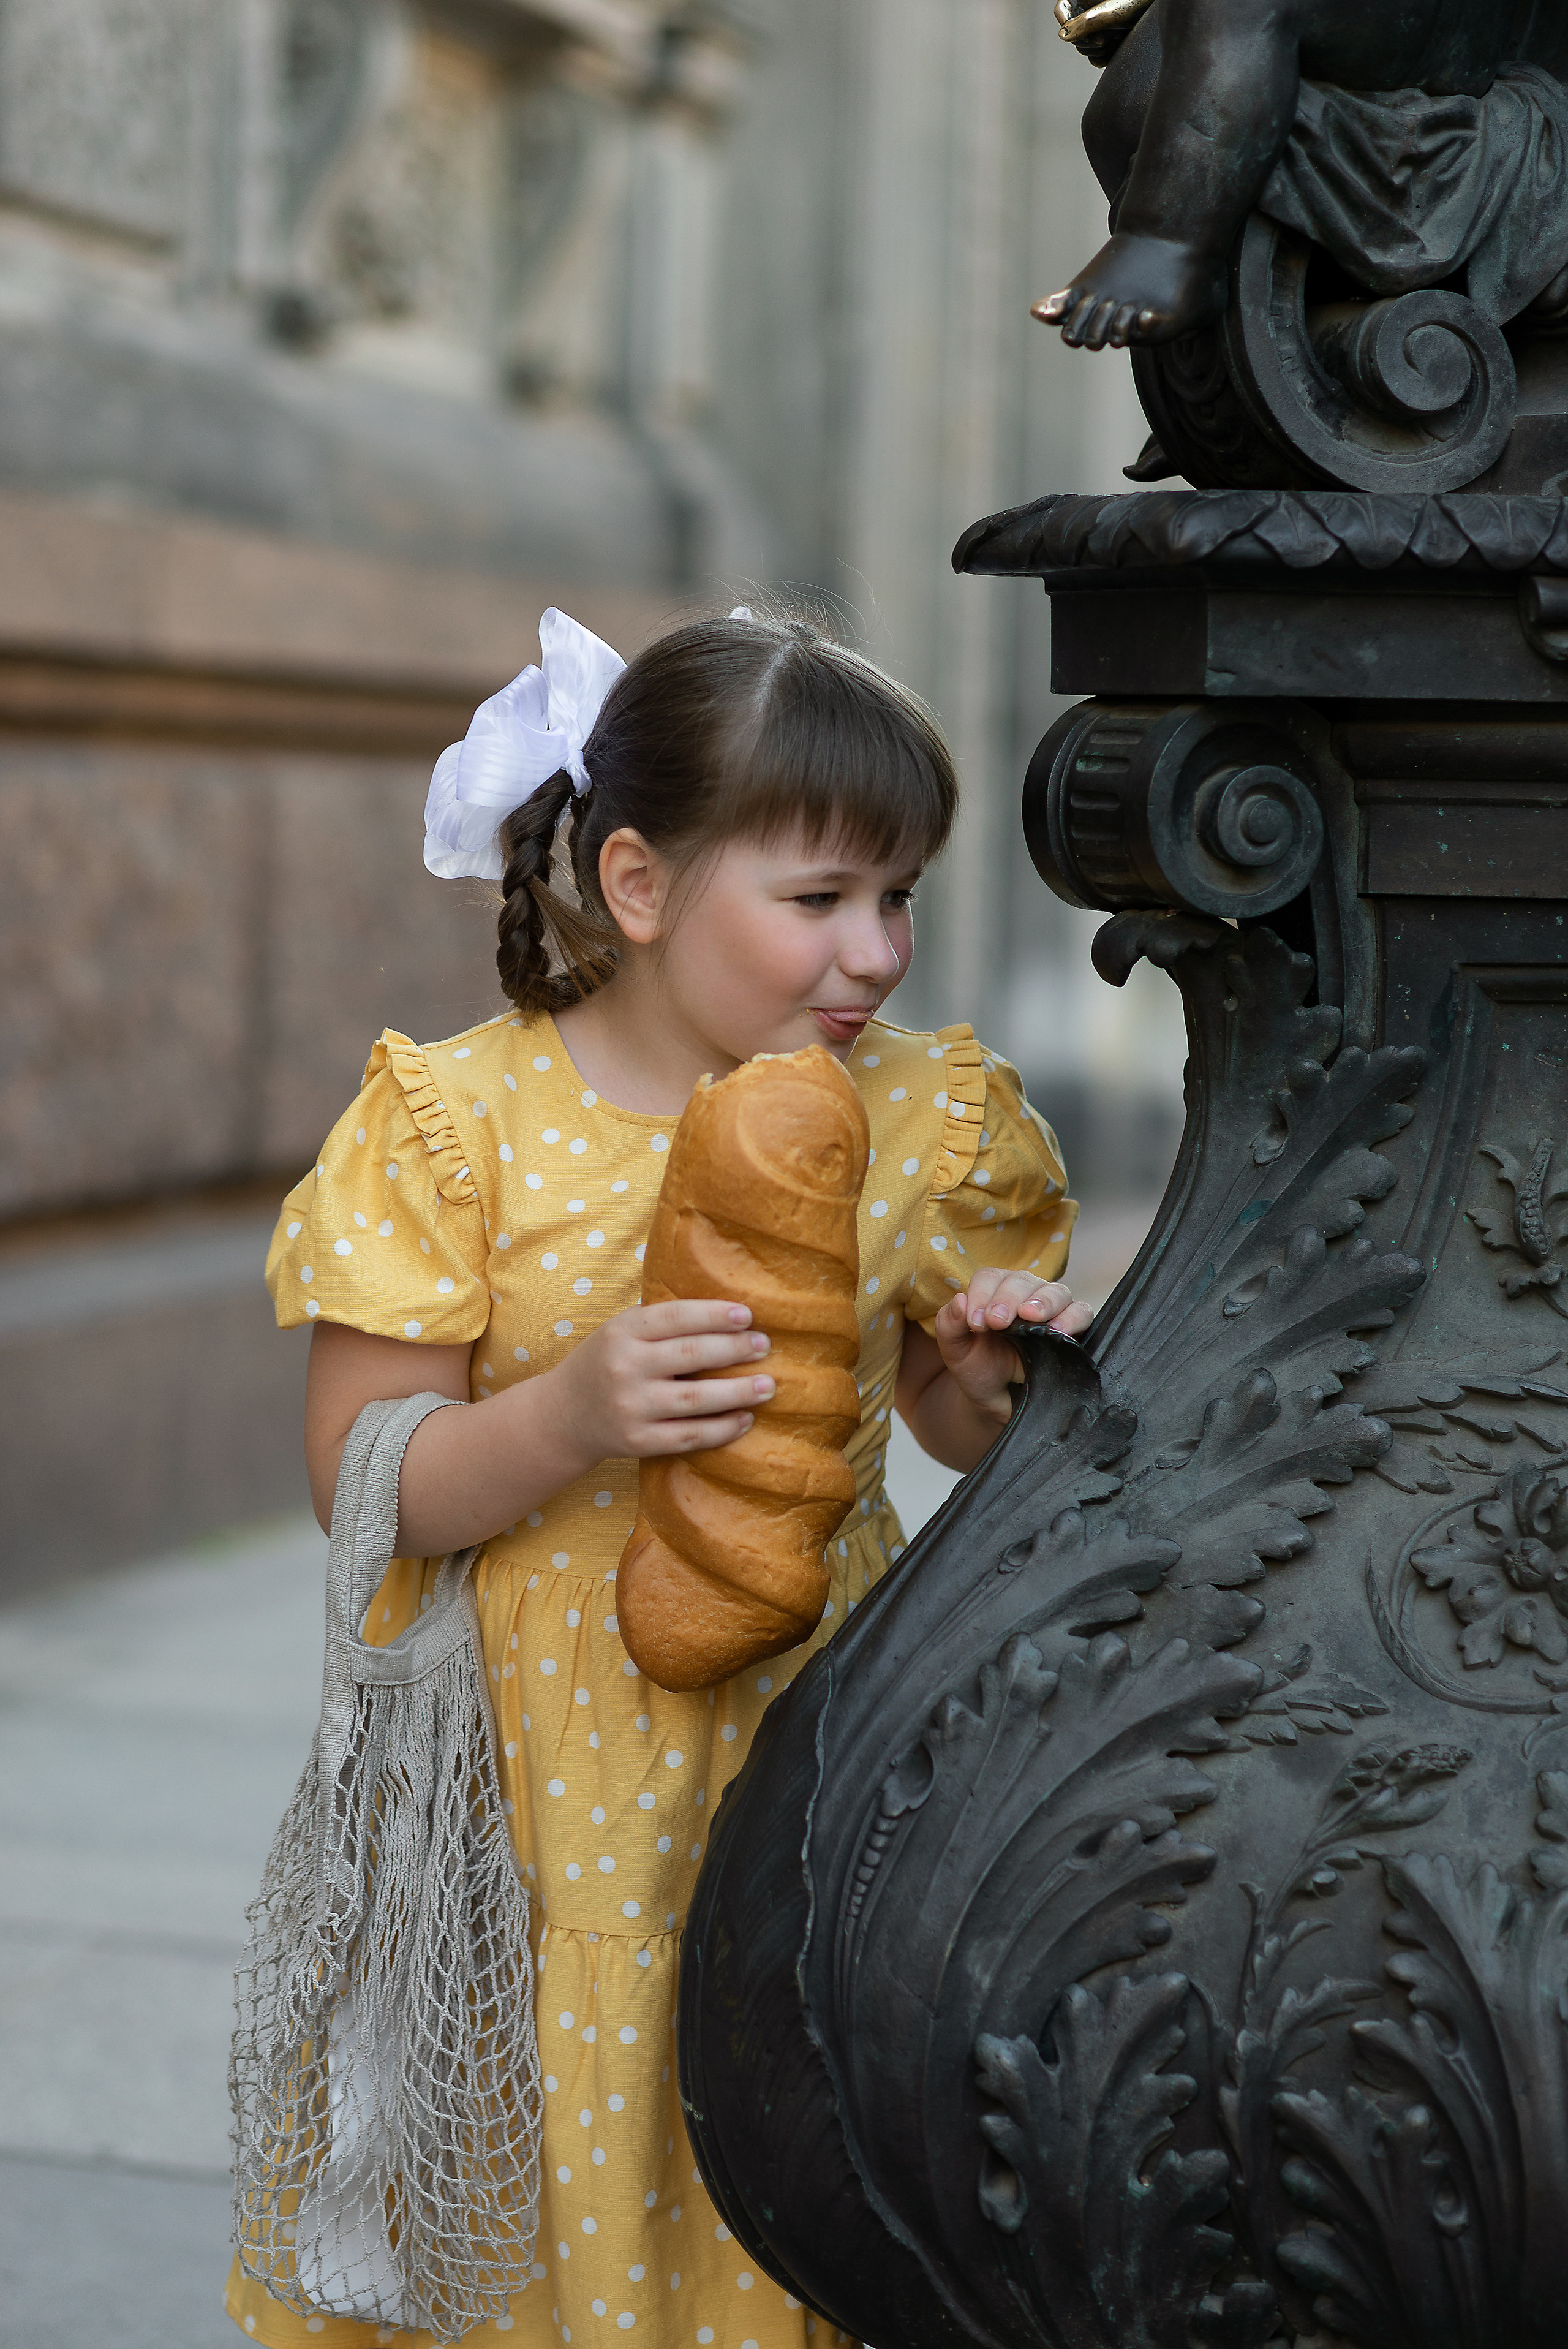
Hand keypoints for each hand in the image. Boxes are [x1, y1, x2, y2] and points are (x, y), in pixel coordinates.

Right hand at [546, 1298, 774, 1465]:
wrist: (563, 1415)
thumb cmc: (605, 1363)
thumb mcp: (621, 1331)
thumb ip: (661, 1323)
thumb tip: (728, 1315)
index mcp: (622, 1332)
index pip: (676, 1317)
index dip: (715, 1315)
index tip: (747, 1316)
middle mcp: (624, 1367)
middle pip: (691, 1355)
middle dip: (735, 1349)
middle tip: (764, 1346)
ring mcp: (631, 1407)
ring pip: (696, 1399)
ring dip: (738, 1392)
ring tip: (767, 1385)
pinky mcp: (638, 1441)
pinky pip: (690, 1436)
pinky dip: (722, 1429)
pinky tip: (744, 1418)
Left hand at [931, 1269, 1093, 1424]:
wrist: (1001, 1399)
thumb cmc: (979, 1367)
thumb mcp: (955, 1350)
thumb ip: (949, 1324)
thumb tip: (959, 1299)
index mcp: (993, 1291)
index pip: (990, 1278)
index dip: (981, 1295)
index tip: (975, 1323)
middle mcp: (1024, 1294)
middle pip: (1022, 1280)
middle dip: (1008, 1299)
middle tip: (996, 1322)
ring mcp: (1051, 1308)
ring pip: (1056, 1291)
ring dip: (1043, 1302)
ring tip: (1031, 1317)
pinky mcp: (1073, 1327)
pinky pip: (1081, 1313)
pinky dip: (1072, 1318)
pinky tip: (1058, 1332)